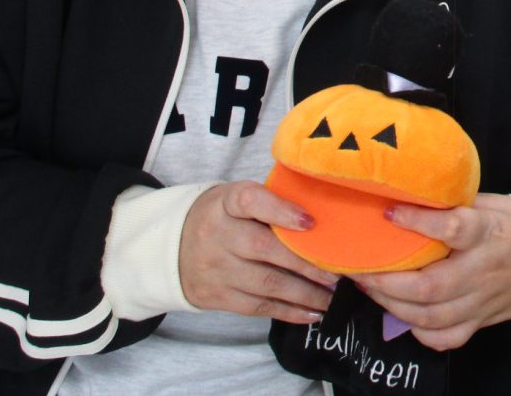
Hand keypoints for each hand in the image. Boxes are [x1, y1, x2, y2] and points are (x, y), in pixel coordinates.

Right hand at [178, 181, 337, 322]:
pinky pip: (257, 307)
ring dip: (305, 293)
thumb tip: (323, 216)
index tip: (311, 222)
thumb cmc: (223, 217)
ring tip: (333, 297)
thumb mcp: (237, 198)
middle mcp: (217, 235)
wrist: (173, 247)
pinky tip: (313, 312)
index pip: (250, 201)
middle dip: (305, 263)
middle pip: (264, 249)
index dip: (281, 211)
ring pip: (266, 283)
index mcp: (226, 202)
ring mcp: (216, 269)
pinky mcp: (216, 297)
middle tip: (337, 272)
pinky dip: (289, 311)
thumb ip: (271, 203)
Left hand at [352, 194, 510, 350]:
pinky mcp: (482, 322)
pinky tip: (401, 314)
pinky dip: (419, 332)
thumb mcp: (492, 204)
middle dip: (389, 280)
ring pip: (432, 317)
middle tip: (362, 266)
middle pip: (433, 286)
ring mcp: (484, 301)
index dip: (419, 221)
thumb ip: (455, 205)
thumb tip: (407, 195)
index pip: (454, 228)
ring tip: (371, 287)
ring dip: (393, 305)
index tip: (389, 212)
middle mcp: (486, 270)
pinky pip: (447, 338)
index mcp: (492, 232)